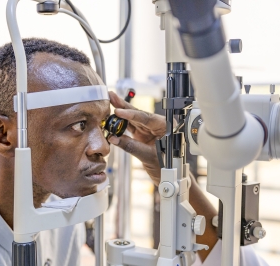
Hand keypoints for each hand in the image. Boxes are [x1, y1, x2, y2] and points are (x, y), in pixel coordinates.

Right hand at [109, 92, 217, 260]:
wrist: (171, 178)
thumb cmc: (167, 168)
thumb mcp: (148, 157)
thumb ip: (131, 147)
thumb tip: (115, 139)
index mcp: (165, 127)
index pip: (146, 118)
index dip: (131, 114)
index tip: (119, 111)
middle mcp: (157, 126)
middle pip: (138, 114)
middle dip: (124, 105)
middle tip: (111, 96)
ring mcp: (150, 131)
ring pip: (133, 120)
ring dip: (120, 114)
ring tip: (109, 103)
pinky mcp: (144, 137)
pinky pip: (131, 129)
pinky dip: (121, 126)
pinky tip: (112, 121)